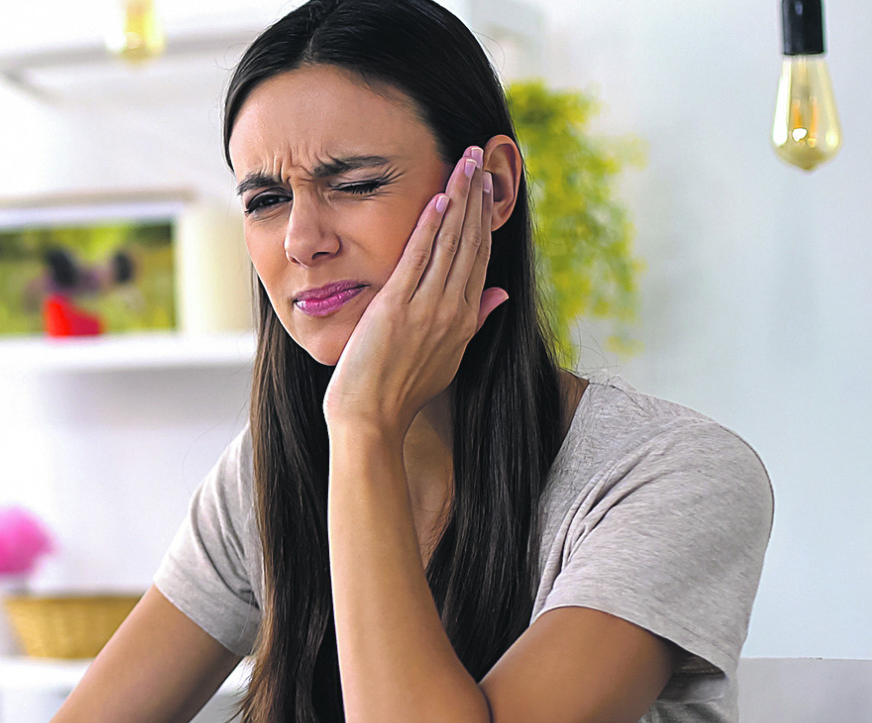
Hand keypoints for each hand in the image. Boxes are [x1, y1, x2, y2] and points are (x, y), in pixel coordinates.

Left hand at [322, 145, 509, 439]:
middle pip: (471, 242)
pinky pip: (418, 259)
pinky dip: (430, 227)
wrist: (371, 419)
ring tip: (466, 161)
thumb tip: (500, 295)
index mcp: (465, 321)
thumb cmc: (400, 392)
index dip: (484, 217)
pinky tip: (439, 198)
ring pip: (450, 244)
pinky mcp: (397, 309)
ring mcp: (427, 309)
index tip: (487, 184)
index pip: (480, 257)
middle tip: (480, 155)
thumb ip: (474, 322)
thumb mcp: (447, 358)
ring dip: (459, 199)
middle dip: (477, 196)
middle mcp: (453, 311)